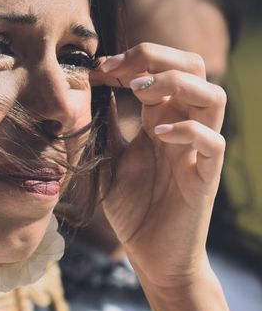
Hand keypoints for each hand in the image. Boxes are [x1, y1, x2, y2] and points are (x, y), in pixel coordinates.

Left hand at [90, 42, 226, 288]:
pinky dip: (189, 130)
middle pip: (192, 67)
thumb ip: (110, 127)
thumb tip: (97, 92)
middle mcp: (183, 126)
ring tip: (140, 91)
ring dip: (176, 83)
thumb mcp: (111, 159)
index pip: (160, 68)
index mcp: (160, 119)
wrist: (151, 255)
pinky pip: (213, 143)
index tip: (97, 68)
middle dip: (156, 56)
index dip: (132, 59)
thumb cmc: (133, 207)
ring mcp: (197, 150)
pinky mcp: (205, 177)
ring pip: (213, 96)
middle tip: (117, 70)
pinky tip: (159, 134)